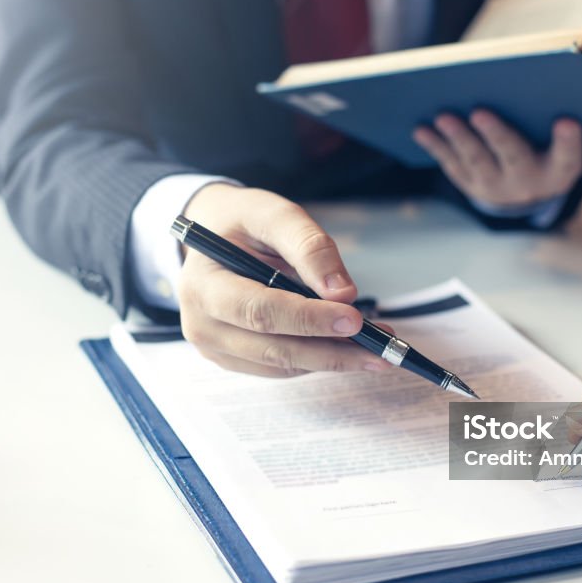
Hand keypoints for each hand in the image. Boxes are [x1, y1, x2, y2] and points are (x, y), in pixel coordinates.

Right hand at [177, 183, 392, 376]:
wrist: (213, 237)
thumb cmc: (242, 222)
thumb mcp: (273, 214)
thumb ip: (308, 247)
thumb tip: (344, 294)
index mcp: (202, 283)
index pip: (259, 311)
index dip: (308, 319)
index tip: (354, 319)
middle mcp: (201, 322)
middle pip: (273, 348)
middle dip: (331, 351)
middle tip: (380, 351)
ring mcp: (214, 347)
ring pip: (281, 365)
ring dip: (332, 359)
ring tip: (376, 348)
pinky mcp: (232, 359)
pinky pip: (280, 368)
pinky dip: (317, 359)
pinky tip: (348, 346)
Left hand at [412, 110, 581, 207]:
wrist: (528, 193)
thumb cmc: (548, 149)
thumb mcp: (560, 141)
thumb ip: (553, 118)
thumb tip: (524, 77)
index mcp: (560, 169)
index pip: (569, 156)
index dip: (568, 140)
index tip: (567, 121)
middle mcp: (529, 182)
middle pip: (514, 157)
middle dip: (496, 134)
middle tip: (480, 112)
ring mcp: (497, 187)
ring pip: (476, 161)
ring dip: (458, 138)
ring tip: (443, 117)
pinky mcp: (472, 186)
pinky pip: (452, 164)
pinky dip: (436, 146)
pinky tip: (421, 129)